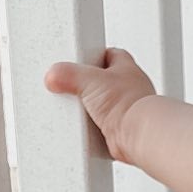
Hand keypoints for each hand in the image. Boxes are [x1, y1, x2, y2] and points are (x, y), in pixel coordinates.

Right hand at [44, 45, 155, 165]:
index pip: (110, 54)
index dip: (94, 55)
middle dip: (87, 85)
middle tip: (73, 87)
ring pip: (102, 105)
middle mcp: (129, 89)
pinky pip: (102, 126)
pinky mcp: (120, 131)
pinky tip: (84, 128)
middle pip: (103, 81)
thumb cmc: (127, 104)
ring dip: (90, 109)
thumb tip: (54, 75)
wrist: (138, 136)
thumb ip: (68, 73)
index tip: (79, 59)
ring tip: (77, 110)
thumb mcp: (89, 79)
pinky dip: (93, 128)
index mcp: (126, 68)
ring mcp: (126, 110)